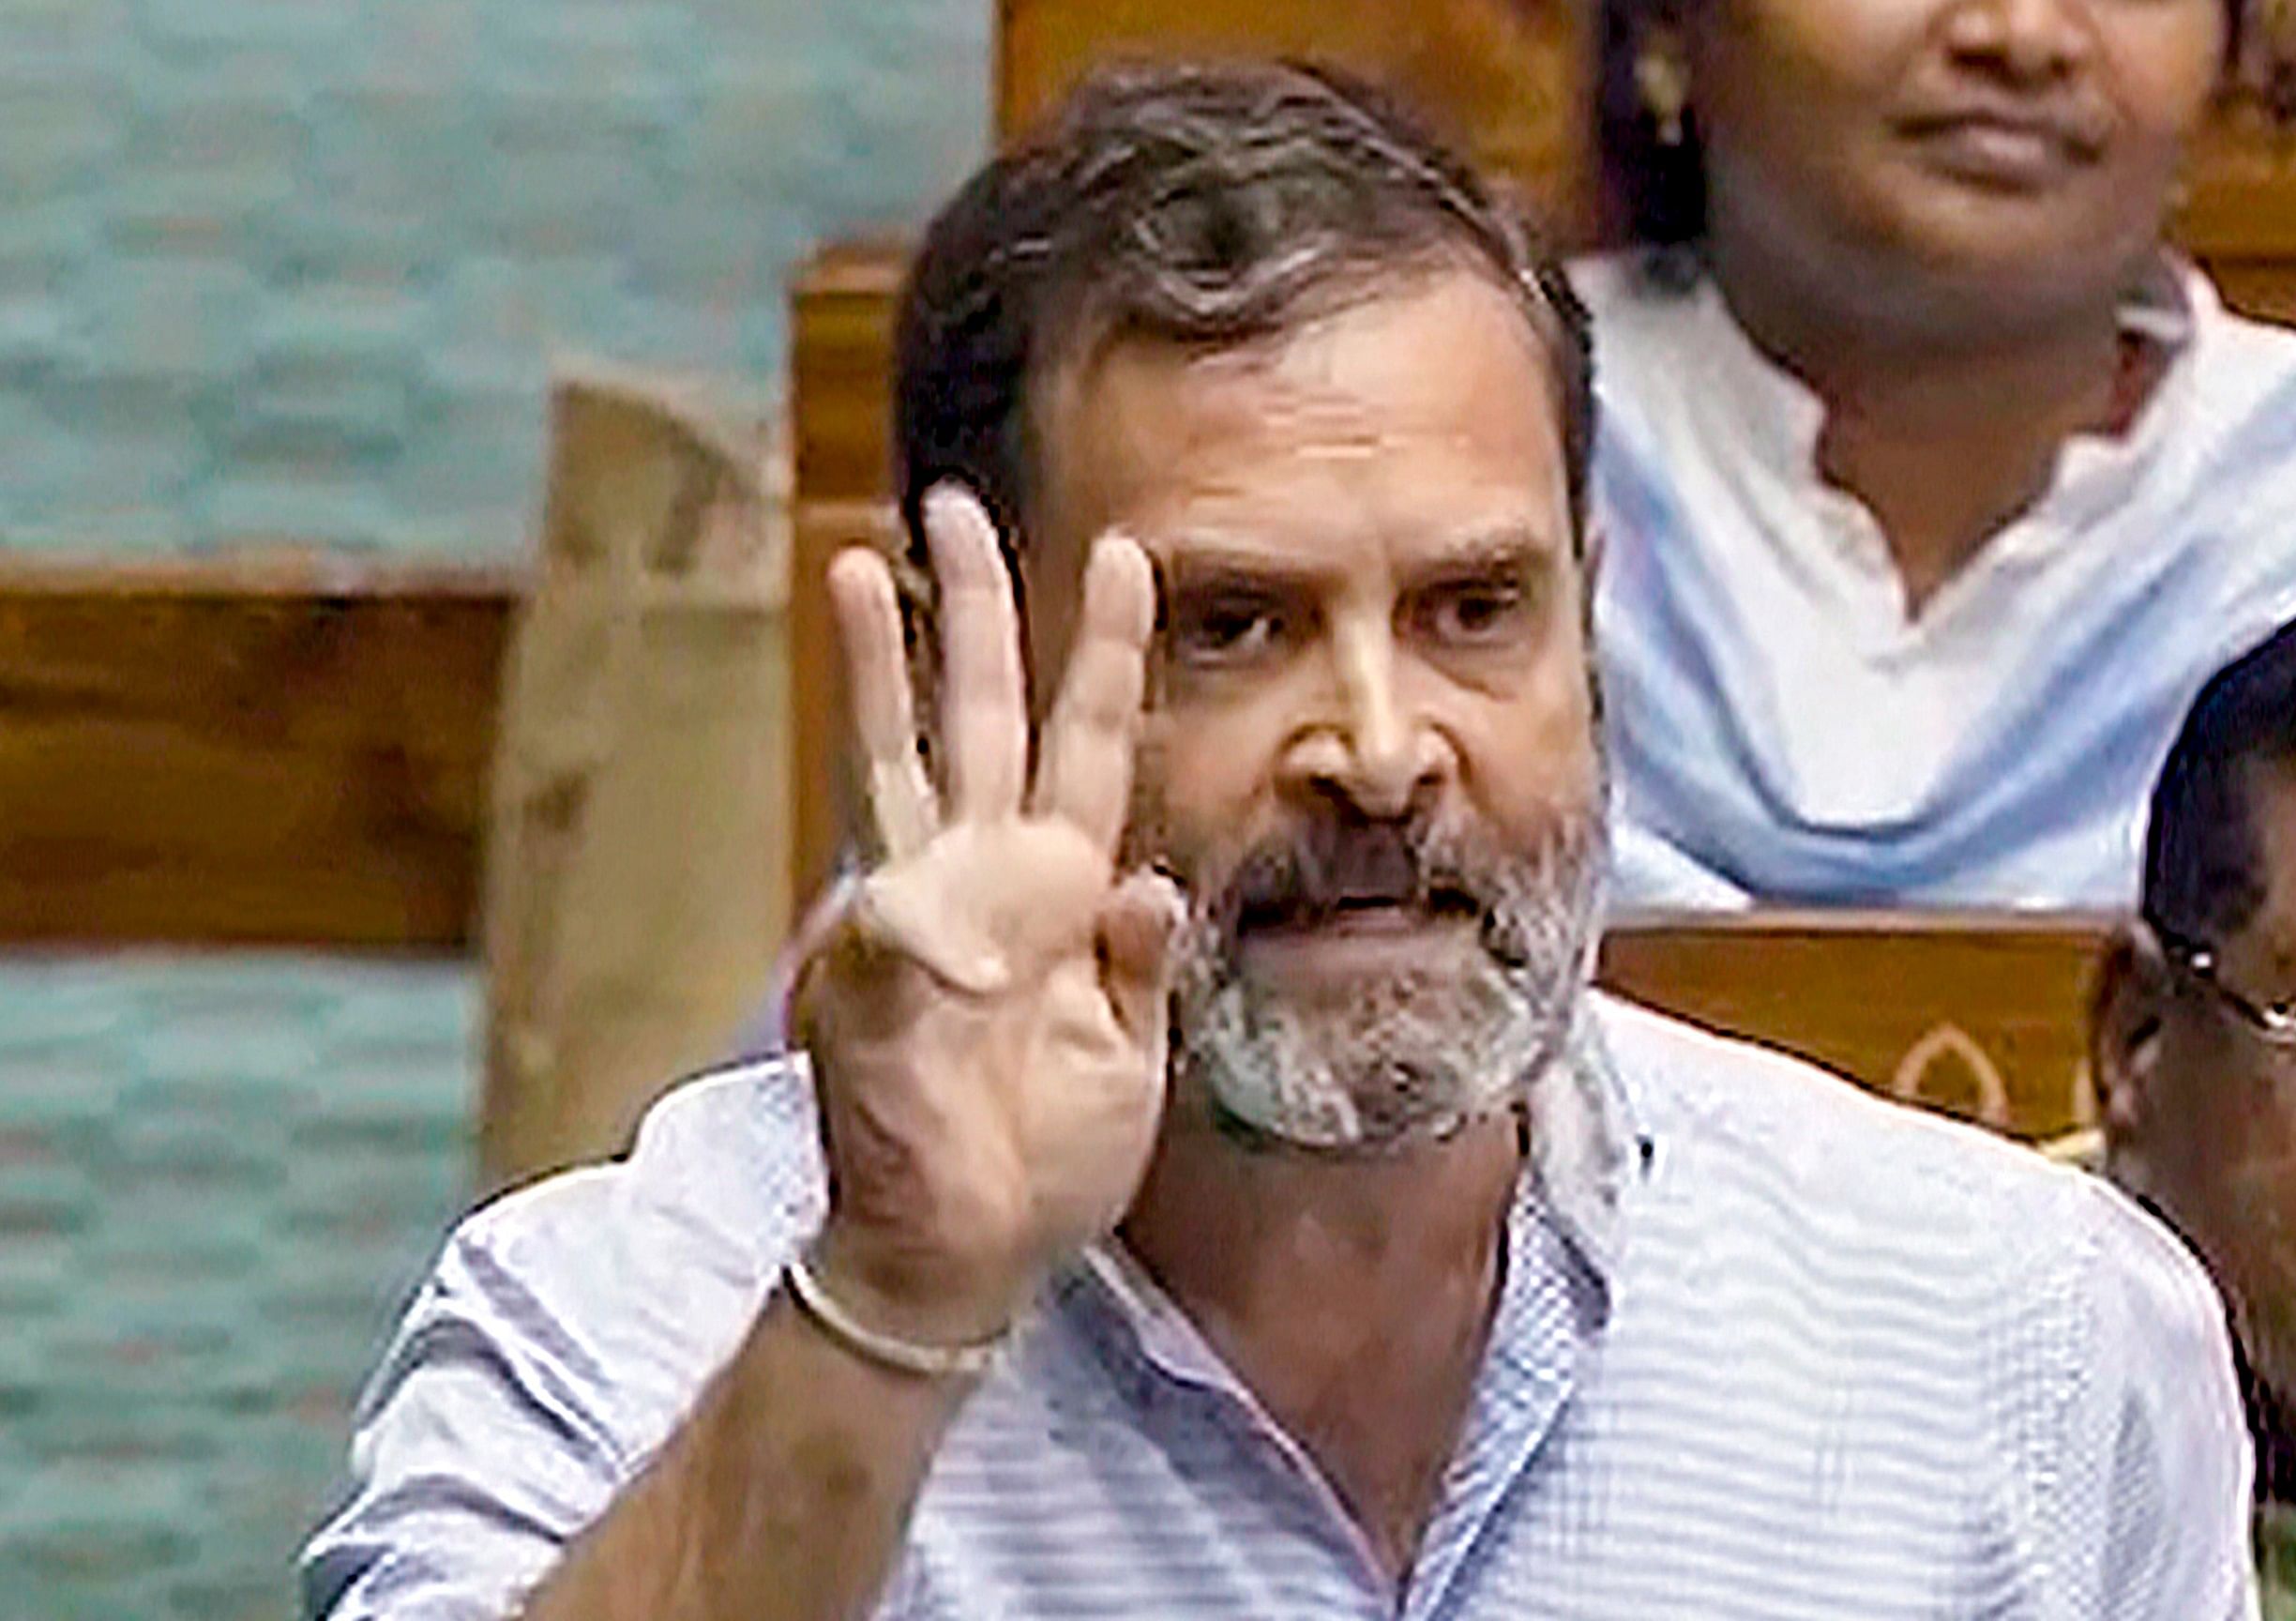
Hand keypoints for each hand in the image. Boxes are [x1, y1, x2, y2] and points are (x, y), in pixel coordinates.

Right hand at [793, 486, 1175, 1349]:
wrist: (963, 1251)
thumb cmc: (1049, 1156)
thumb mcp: (1133, 1056)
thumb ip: (1138, 964)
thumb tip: (1148, 887)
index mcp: (1064, 887)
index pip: (1092, 741)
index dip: (1109, 650)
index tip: (1129, 552)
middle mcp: (987, 879)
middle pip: (977, 712)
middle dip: (968, 608)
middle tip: (949, 506)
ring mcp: (917, 915)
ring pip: (896, 761)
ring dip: (880, 666)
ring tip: (855, 561)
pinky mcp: (870, 975)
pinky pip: (888, 922)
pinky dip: (905, 916)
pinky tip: (929, 932)